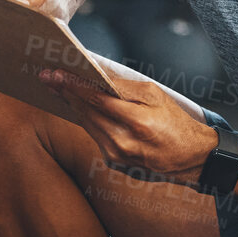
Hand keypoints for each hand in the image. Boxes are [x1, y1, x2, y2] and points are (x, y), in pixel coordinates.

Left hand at [40, 61, 219, 185]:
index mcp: (136, 122)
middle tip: (46, 76)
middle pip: (85, 111)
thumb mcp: (155, 95)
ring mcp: (116, 155)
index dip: (72, 85)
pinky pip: (94, 136)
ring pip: (86, 124)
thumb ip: (124, 86)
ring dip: (71, 105)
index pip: (96, 99)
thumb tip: (97, 74)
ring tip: (56, 87)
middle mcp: (122, 142)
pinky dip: (87, 120)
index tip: (54, 74)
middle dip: (64, 92)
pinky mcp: (113, 162)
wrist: (191, 158)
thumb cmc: (175, 122)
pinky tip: (78, 107)